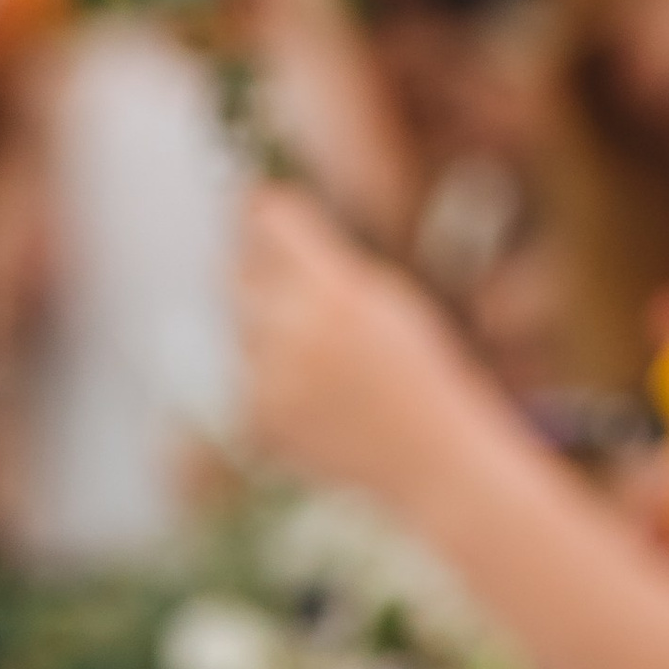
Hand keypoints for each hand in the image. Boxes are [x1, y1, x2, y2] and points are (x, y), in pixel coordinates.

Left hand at [238, 183, 475, 500]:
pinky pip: (244, 374)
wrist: (428, 460)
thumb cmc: (417, 371)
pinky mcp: (255, 417)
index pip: (269, 219)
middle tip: (295, 288)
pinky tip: (313, 393)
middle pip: (239, 269)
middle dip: (260, 269)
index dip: (268, 211)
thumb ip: (327, 258)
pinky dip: (267, 377)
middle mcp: (294, 331)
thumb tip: (260, 210)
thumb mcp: (385, 297)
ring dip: (265, 328)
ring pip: (239, 325)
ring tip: (318, 354)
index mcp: (337, 290)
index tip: (268, 207)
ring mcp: (269, 379)